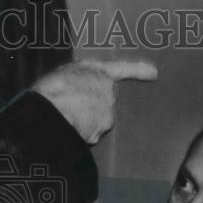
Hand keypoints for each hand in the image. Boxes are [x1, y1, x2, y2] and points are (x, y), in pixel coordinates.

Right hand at [31, 58, 157, 144]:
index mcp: (99, 73)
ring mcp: (106, 114)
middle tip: (69, 105)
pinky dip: (80, 133)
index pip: (123, 69)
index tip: (153, 72)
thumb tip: (84, 89)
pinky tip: (66, 128)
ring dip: (84, 120)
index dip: (138, 70)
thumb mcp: (66, 73)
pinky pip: (90, 133)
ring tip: (64, 117)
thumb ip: (82, 77)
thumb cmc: (52, 91)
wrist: (49, 114)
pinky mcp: (99, 132)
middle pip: (104, 101)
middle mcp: (107, 93)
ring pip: (97, 119)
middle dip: (91, 104)